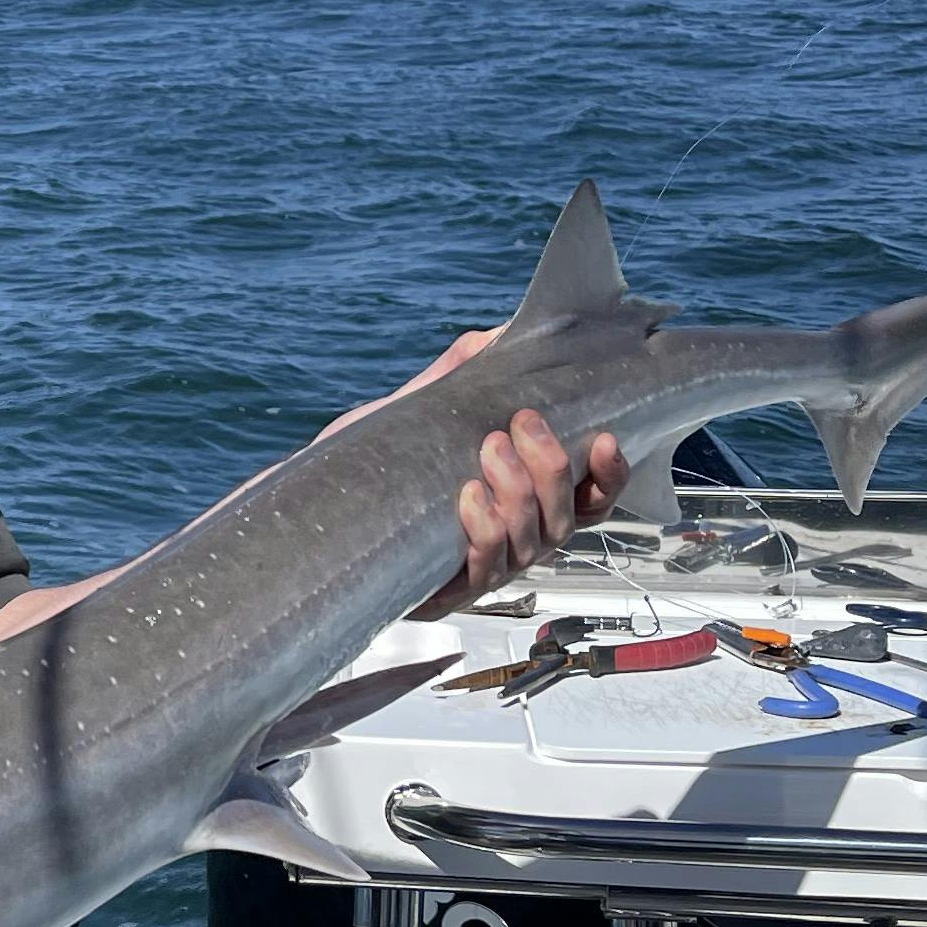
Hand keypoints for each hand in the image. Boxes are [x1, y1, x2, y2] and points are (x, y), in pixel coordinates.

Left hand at [336, 330, 629, 605]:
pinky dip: (485, 533)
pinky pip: (483, 572)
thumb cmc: (379, 460)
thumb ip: (467, 371)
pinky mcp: (444, 595)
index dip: (609, 475)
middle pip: (564, 519)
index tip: (605, 436)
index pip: (589, 499)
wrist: (317, 503)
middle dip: (553, 468)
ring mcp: (482, 571)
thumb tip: (504, 331)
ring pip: (530, 545)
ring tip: (491, 449)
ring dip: (519, 494)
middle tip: (523, 424)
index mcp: (524, 503)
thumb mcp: (424, 408)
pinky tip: (469, 496)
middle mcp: (514, 542)